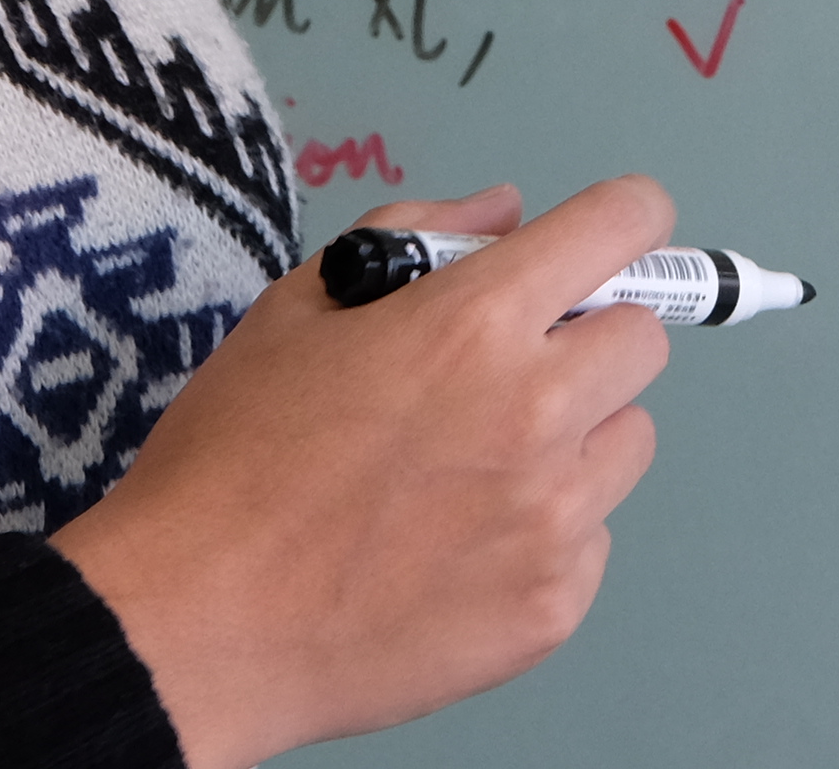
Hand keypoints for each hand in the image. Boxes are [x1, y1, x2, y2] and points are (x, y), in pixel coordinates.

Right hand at [52, 174, 674, 768]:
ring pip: (626, 442)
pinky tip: (456, 547)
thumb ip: (415, 239)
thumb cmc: (231, 459)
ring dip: (575, 438)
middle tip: (507, 371)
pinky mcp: (552, 609)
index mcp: (476, 324)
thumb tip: (506, 214)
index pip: (624, 224)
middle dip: (587, 337)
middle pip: (644, 340)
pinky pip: (590, 540)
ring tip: (474, 469)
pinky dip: (544, 534)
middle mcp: (537, 414)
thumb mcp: (296, 309)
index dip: (623, 219)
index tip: (609, 236)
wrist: (195, 625)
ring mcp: (553, 521)